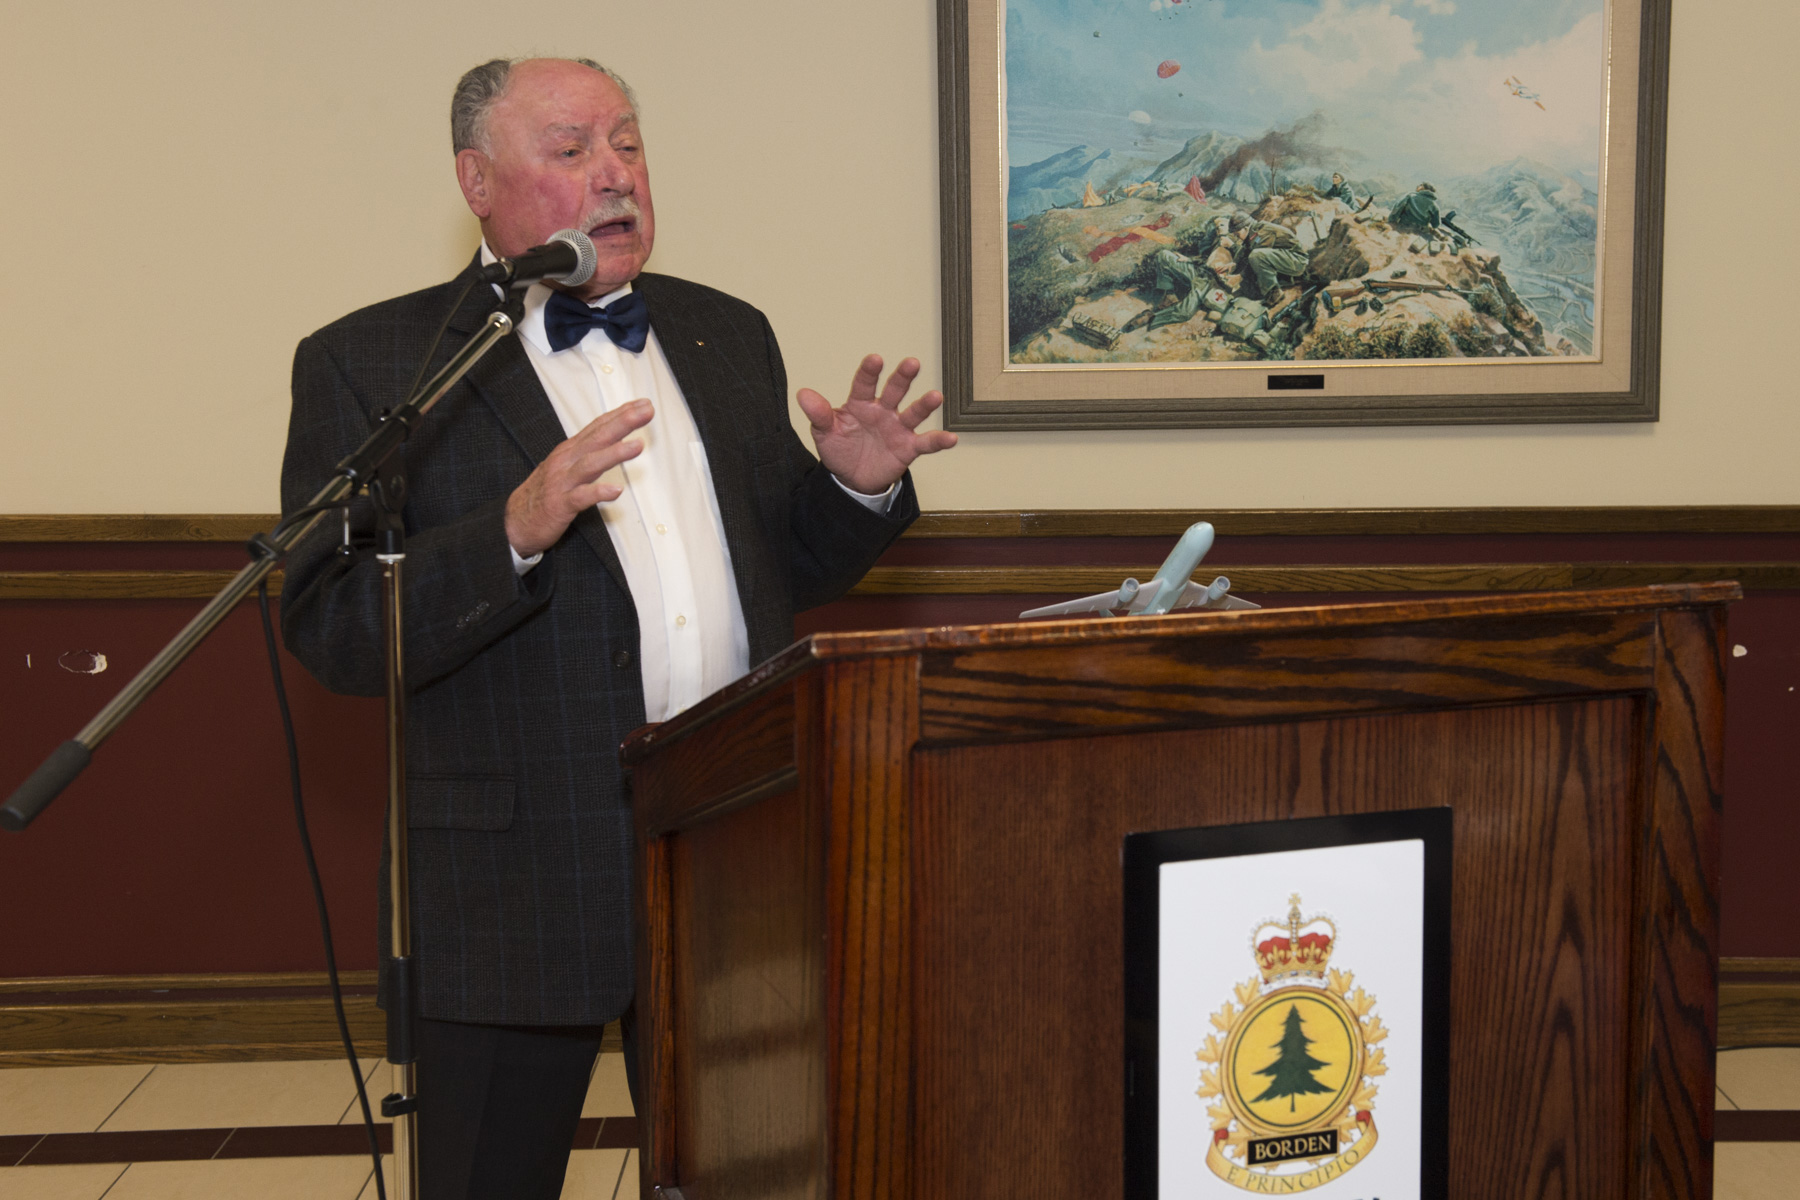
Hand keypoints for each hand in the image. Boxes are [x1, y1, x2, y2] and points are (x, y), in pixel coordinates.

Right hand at [505, 400, 653, 556]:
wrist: (516, 521)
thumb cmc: (546, 493)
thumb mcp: (567, 466)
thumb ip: (590, 452)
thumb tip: (616, 438)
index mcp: (570, 451)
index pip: (598, 426)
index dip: (621, 414)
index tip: (643, 404)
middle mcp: (566, 461)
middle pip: (597, 438)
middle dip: (623, 423)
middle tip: (645, 412)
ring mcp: (562, 482)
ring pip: (590, 464)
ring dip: (614, 453)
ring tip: (638, 445)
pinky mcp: (560, 504)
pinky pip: (581, 497)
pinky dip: (598, 493)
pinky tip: (616, 491)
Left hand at [795, 355, 957, 494]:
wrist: (851, 478)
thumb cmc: (839, 448)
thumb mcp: (824, 433)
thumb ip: (818, 414)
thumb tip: (803, 394)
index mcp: (860, 403)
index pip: (864, 384)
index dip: (870, 372)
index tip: (875, 359)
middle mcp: (883, 411)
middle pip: (894, 390)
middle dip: (903, 377)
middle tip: (912, 363)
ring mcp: (898, 428)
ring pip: (914, 413)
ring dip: (925, 405)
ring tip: (935, 396)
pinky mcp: (908, 447)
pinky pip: (926, 443)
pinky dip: (939, 441)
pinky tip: (951, 438)